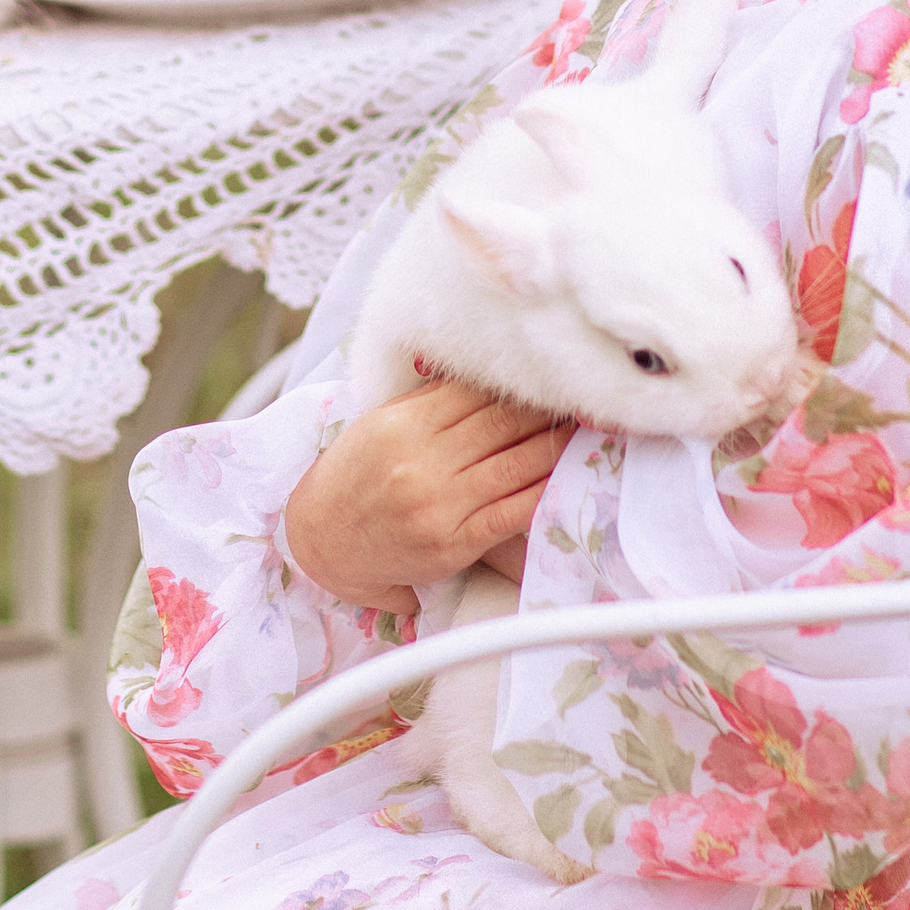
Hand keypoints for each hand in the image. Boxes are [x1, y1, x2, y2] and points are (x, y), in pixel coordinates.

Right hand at [282, 380, 571, 616]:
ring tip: (591, 428)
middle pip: (502, 422)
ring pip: (515, 463)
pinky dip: (545, 495)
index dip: (521, 378)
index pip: (477, 389)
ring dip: (557, 445)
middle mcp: (421, 459)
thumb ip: (430, 400)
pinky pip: (511, 513)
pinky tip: (570, 479)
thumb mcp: (381, 424)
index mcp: (404, 422)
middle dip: (549, 407)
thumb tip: (487, 372)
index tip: (555, 367)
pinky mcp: (453, 543)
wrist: (319, 540)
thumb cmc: (355, 477)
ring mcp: (439, 503)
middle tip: (588, 391)